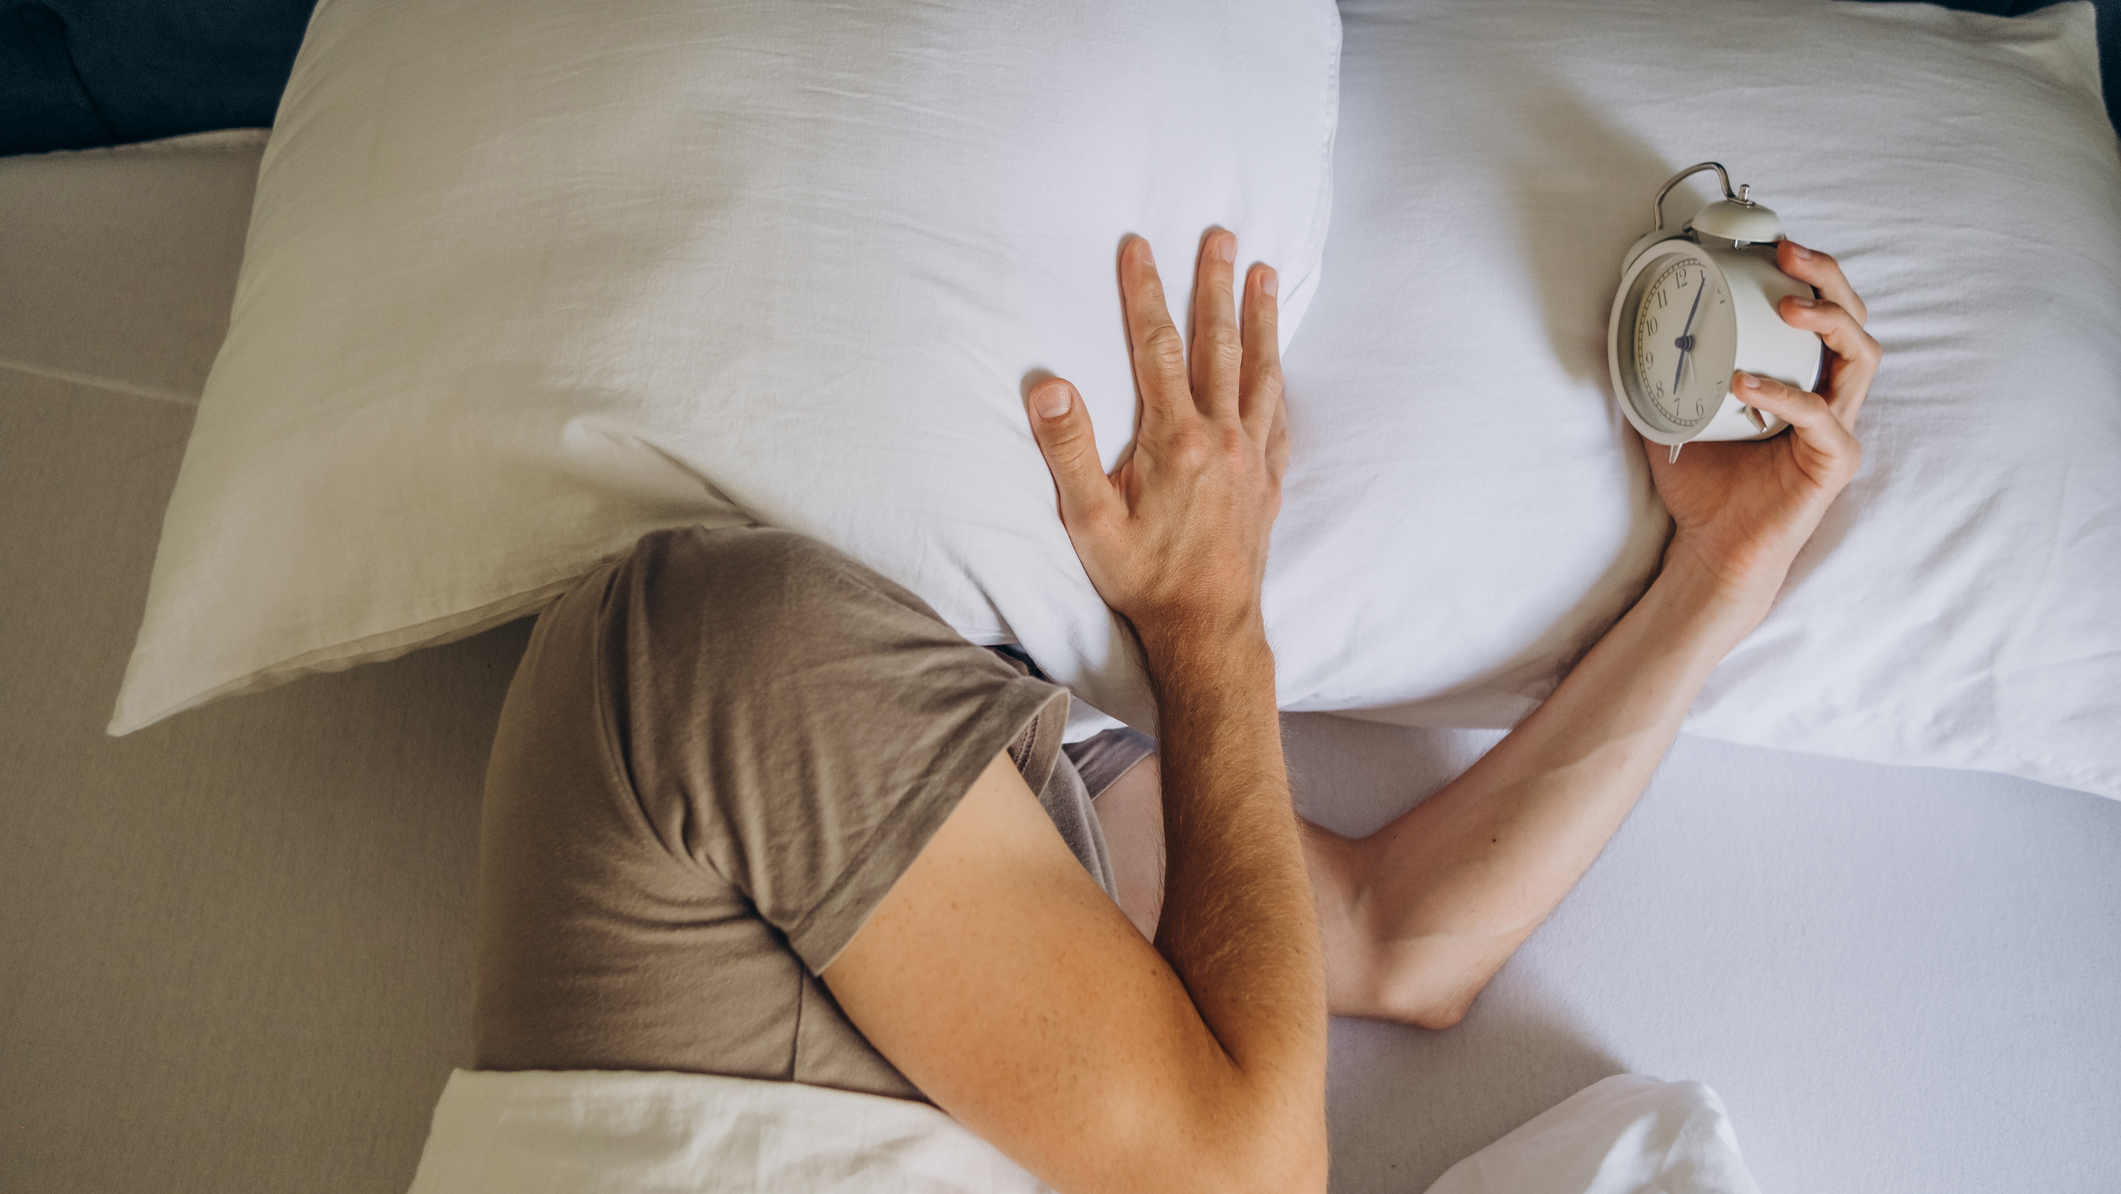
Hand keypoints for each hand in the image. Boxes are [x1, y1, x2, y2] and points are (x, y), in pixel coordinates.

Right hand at [1026, 232, 1289, 645]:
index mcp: (1175, 441)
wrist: (1207, 631)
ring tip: (1263, 275)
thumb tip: (1049, 387)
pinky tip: (1278, 366)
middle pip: (1219, 346)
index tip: (1140, 245)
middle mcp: (1222, 439)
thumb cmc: (1143, 580)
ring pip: (1260, 373)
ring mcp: (1252, 460)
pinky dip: (1277, 381)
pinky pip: (1279, 417)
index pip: (1157, 348)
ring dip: (1260, 320)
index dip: (1145, 293)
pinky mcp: (1269, 483)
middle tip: (1221, 237)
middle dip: (1215, 286)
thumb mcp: (1088, 521)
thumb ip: (1069, 451)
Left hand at [1647, 240, 1879, 605]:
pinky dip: (1786, 394)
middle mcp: (1830, 397)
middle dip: (1829, 277)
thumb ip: (1659, 374)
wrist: (1711, 549)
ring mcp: (1838, 428)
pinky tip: (1746, 382)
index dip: (1809, 272)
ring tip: (1787, 304)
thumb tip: (1619, 331)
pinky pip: (1821, 418)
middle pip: (1855, 319)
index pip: (1823, 311)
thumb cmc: (1704, 486)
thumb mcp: (1673, 414)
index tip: (1772, 242)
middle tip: (1790, 252)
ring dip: (1828, 321)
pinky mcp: (1833, 462)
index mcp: (1802, 379)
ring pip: (1861, 357)